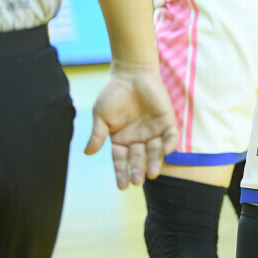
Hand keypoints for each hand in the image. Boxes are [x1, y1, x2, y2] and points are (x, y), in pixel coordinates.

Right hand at [85, 68, 178, 188]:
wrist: (131, 71)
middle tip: (137, 181)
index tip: (122, 186)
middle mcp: (137, 138)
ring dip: (154, 162)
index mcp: (121, 139)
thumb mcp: (101, 115)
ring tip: (152, 173)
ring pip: (155, 150)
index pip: (121, 160)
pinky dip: (169, 144)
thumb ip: (98, 134)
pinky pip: (170, 136)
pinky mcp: (166, 120)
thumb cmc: (113, 92)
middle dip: (137, 170)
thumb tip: (88, 153)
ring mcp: (153, 130)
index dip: (121, 172)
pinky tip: (166, 151)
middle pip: (138, 158)